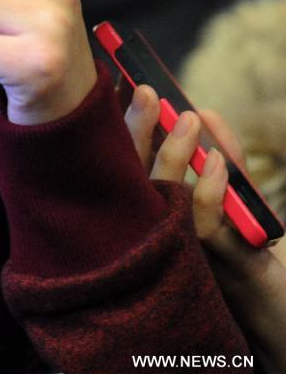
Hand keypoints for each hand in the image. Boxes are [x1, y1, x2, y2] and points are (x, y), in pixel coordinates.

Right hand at [126, 86, 285, 373]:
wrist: (255, 292)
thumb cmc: (232, 228)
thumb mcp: (225, 180)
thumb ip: (218, 145)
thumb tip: (203, 111)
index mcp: (138, 192)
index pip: (118, 150)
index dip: (118, 116)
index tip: (124, 81)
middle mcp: (139, 215)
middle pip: (124, 166)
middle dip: (134, 126)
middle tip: (148, 92)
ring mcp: (163, 235)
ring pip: (156, 186)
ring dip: (173, 148)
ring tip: (191, 119)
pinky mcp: (192, 254)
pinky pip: (196, 215)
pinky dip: (207, 184)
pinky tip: (217, 162)